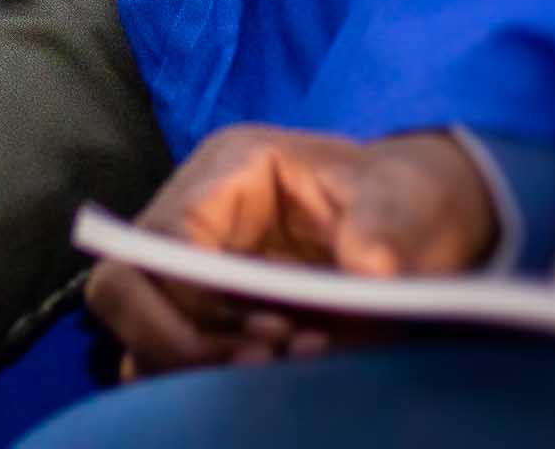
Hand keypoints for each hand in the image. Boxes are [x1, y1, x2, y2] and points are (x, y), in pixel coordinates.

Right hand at [80, 123, 498, 378]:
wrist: (430, 224)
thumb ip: (387, 228)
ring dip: (202, 370)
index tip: (272, 335)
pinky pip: (180, 363)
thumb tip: (370, 267)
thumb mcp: (408, 199)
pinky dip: (218, 383)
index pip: (159, 240)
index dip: (192, 300)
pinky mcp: (218, 320)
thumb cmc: (410, 195)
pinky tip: (291, 376)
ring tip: (291, 364)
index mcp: (228, 172)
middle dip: (180, 343)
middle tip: (266, 361)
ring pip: (142, 338)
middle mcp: (198, 221)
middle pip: (124, 291)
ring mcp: (201, 273)